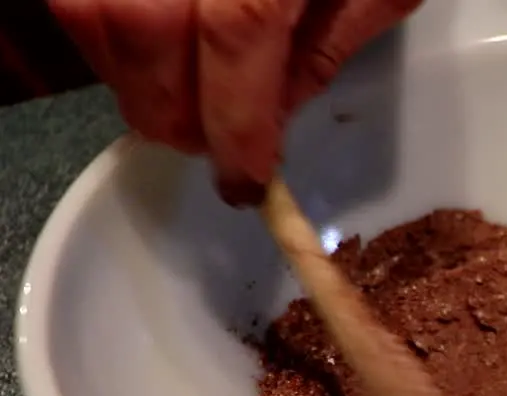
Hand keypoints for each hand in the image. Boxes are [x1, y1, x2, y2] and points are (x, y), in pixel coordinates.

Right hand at [47, 0, 421, 204]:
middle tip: (201, 146)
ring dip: (129, 72)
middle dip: (169, 108)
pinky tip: (151, 52)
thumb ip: (324, 47)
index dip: (235, 119)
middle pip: (144, 20)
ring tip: (176, 103)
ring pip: (95, 5)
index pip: (236, 32)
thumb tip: (272, 118)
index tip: (244, 180)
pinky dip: (107, 28)